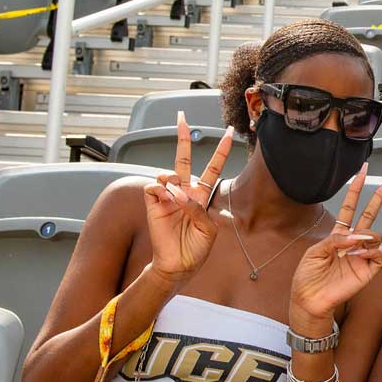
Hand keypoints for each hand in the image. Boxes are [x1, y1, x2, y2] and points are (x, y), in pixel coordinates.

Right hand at [142, 113, 234, 286]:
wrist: (178, 265)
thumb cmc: (196, 248)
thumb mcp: (208, 229)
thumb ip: (199, 209)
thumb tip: (181, 194)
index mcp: (201, 196)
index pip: (213, 168)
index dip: (220, 151)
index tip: (229, 132)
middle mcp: (185, 192)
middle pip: (184, 159)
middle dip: (182, 137)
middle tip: (181, 116)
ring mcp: (167, 196)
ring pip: (168, 173)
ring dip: (174, 181)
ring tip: (176, 198)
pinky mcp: (152, 203)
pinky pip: (154, 187)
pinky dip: (162, 191)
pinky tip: (166, 200)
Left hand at [289, 164, 381, 325]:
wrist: (310, 300)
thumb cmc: (308, 277)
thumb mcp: (314, 252)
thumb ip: (335, 240)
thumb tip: (356, 236)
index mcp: (338, 234)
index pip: (351, 206)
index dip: (357, 188)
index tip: (364, 171)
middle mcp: (353, 242)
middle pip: (371, 212)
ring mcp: (363, 254)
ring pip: (376, 234)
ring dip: (366, 237)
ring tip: (352, 250)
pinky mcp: (369, 269)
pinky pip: (378, 254)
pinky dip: (370, 252)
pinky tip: (358, 257)